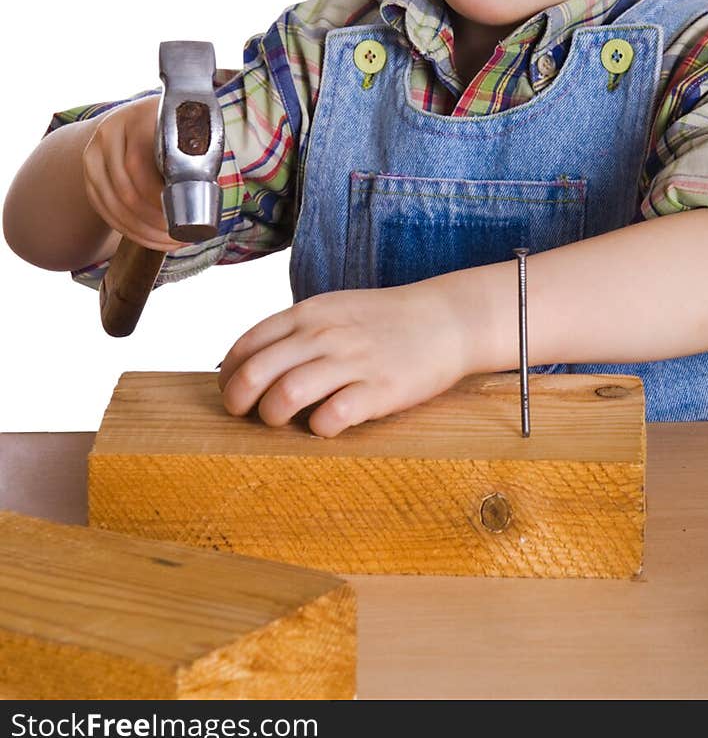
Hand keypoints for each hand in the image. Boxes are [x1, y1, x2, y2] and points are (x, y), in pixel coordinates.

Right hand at [81, 95, 187, 251]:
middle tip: (177, 236)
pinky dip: (126, 229)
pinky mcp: (89, 175)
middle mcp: (110, 132)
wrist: (142, 119)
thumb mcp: (184, 130)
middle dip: (153, 221)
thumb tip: (199, 195)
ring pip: (112, 204)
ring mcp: (94, 154)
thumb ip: (190, 153)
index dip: (157, 197)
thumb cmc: (174, 129)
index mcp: (137, 118)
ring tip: (167, 242)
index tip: (180, 216)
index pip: (138, 164)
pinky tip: (148, 238)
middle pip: (125, 189)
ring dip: (141, 231)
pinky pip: (104, 209)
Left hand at [217, 282, 471, 436]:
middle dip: (239, 401)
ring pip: (286, 395)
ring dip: (273, 416)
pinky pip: (331, 417)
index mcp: (310, 313)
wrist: (446, 319)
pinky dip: (318, 429)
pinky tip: (324, 426)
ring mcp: (352, 362)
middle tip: (243, 415)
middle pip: (257, 373)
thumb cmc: (385, 320)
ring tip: (281, 422)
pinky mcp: (379, 391)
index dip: (229, 373)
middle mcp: (325, 335)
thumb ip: (296, 331)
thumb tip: (251, 363)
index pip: (248, 344)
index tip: (230, 390)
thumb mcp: (334, 309)